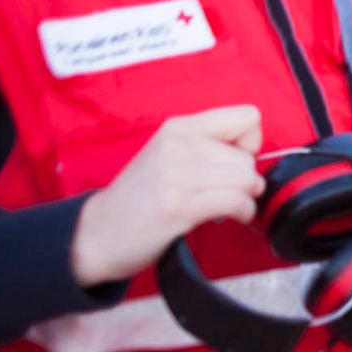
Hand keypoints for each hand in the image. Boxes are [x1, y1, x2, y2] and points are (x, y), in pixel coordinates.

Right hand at [71, 105, 264, 286]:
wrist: (96, 233)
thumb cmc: (140, 197)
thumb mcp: (170, 155)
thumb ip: (208, 146)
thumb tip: (255, 155)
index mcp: (179, 127)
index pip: (248, 117)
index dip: (250, 143)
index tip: (233, 162)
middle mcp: (179, 144)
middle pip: (249, 158)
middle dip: (244, 181)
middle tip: (219, 194)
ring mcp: (177, 174)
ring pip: (247, 180)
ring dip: (244, 199)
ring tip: (221, 206)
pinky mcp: (179, 205)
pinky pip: (237, 202)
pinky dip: (243, 213)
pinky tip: (226, 217)